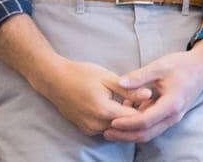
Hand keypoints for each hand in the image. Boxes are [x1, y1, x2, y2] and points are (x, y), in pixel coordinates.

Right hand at [32, 58, 149, 136]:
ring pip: (116, 129)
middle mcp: (97, 124)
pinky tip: (112, 108)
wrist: (53, 79)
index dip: (145, 109)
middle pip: (126, 126)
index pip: (135, 118)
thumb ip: (128, 89)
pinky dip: (112, 122)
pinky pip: (105, 129)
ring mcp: (90, 128)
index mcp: (104, 110)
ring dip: (124, 120)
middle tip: (139, 101)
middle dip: (135, 116)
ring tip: (126, 103)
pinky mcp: (85, 130)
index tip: (149, 100)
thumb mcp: (106, 77)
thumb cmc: (80, 74)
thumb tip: (150, 95)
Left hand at [104, 46, 202, 142]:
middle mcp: (173, 115)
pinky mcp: (169, 114)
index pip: (146, 120)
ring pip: (150, 131)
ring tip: (110, 129)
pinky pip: (153, 124)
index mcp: (171, 104)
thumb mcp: (158, 67)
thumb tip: (119, 82)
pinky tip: (122, 114)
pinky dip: (138, 123)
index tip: (111, 122)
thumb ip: (139, 76)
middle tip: (106, 133)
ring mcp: (172, 116)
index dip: (128, 123)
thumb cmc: (181, 65)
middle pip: (148, 133)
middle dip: (126, 135)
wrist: (201, 67)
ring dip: (131, 132)